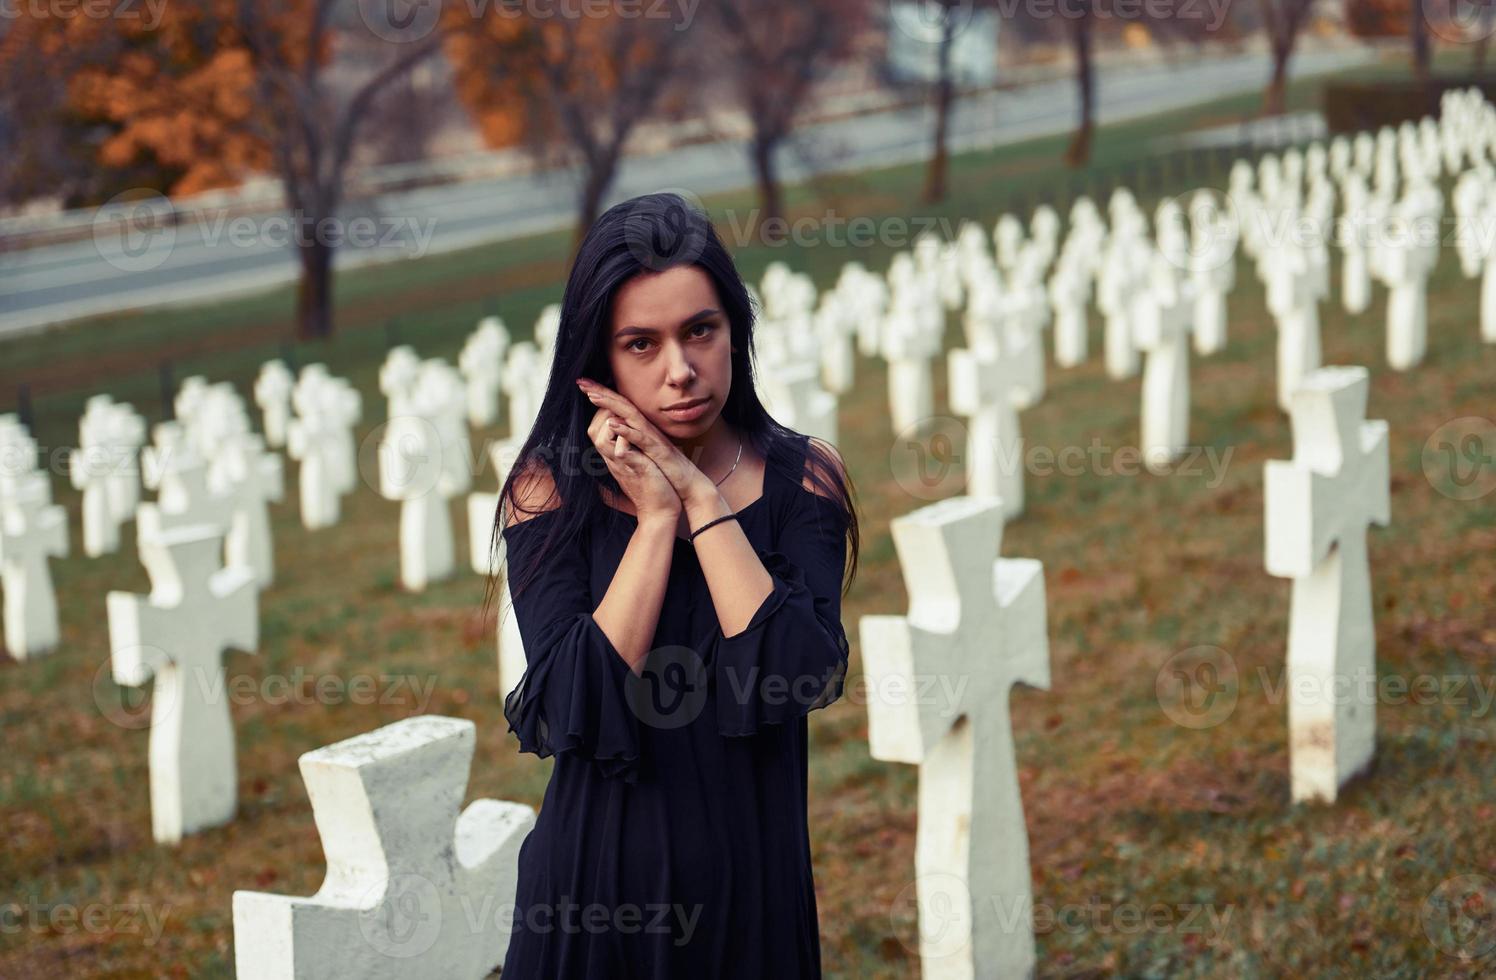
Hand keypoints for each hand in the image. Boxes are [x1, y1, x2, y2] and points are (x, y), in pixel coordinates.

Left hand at [577, 379, 718, 505]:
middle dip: (601, 392)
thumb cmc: (665, 471)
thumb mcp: (642, 453)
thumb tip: (614, 429)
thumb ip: (630, 440)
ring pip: (630, 416)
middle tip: (582, 381)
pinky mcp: (658, 451)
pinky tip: (613, 424)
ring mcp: (652, 438)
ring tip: (593, 396)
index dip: (601, 396)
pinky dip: (627, 431)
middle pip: (621, 405)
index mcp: (639, 430)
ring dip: (611, 405)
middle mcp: (645, 429)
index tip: (583, 385)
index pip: (616, 409)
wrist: (686, 487)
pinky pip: (641, 439)